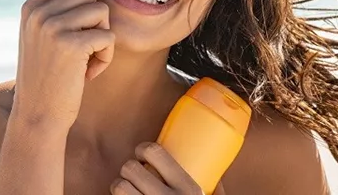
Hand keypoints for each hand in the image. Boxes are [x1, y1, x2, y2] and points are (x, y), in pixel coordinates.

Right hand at [12, 0, 114, 130]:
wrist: (38, 115)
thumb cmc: (49, 80)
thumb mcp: (44, 39)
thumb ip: (57, 13)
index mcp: (32, 7)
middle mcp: (38, 11)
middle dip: (95, 25)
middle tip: (78, 54)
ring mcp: (51, 25)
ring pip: (102, 14)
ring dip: (101, 42)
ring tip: (81, 64)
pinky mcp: (68, 42)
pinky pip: (107, 36)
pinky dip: (104, 58)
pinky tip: (85, 74)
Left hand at [110, 142, 225, 194]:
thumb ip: (217, 190)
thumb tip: (218, 175)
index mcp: (189, 189)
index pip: (155, 152)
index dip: (142, 148)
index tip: (142, 153)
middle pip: (130, 167)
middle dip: (129, 169)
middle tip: (134, 175)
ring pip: (119, 186)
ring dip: (121, 186)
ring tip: (129, 189)